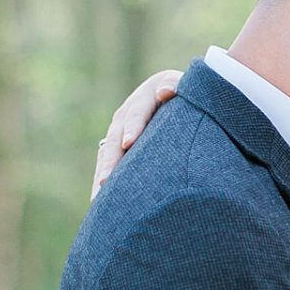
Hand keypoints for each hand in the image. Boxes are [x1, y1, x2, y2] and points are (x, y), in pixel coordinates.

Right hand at [92, 69, 181, 199]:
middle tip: (106, 180)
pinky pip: (107, 163)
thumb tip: (166, 91)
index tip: (128, 143)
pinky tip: (97, 201)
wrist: (181, 98)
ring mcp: (120, 129)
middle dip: (111, 159)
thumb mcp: (188, 89)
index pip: (137, 112)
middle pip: (116, 136)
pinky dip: (103, 179)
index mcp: (147, 96)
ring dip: (103, 173)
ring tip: (98, 197)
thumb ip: (178, 88)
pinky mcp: (118, 145)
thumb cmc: (192, 97)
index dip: (133, 126)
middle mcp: (128, 112)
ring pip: (107, 152)